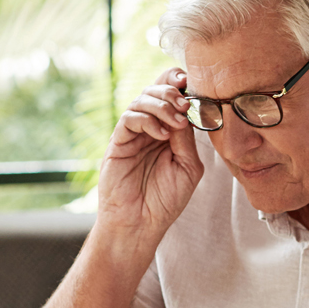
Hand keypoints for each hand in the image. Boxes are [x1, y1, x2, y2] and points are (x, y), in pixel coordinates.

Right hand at [98, 68, 205, 237]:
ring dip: (162, 105)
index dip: (177, 84)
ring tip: (176, 121)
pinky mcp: (118, 143)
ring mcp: (133, 135)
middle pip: (155, 91)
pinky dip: (147, 120)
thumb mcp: (188, 167)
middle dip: (171, 93)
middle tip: (184, 105)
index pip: (171, 97)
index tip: (190, 83)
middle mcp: (149, 129)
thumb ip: (187, 139)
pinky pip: (129, 118)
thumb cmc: (165, 200)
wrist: (140, 224)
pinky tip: (161, 135)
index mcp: (168, 132)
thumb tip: (186, 112)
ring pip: (141, 100)